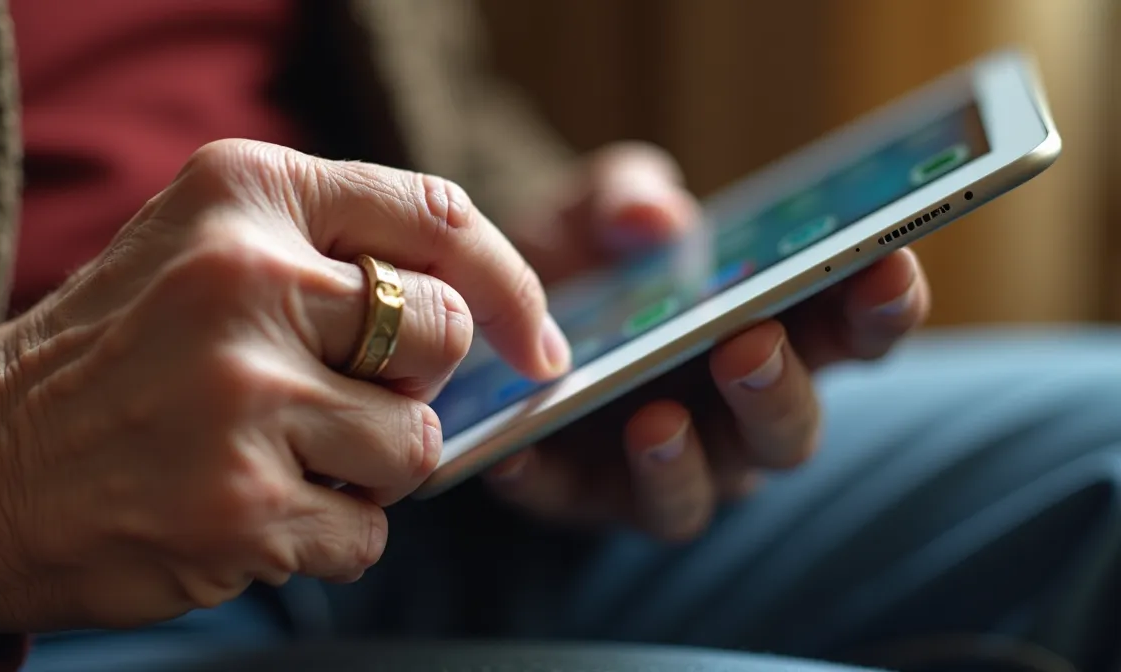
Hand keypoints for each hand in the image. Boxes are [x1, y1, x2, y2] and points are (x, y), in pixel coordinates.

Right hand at [0, 140, 568, 630]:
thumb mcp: (207, 249)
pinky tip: (253, 511)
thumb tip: (490, 320)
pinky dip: (331, 536)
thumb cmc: (120, 354)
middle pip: (444, 334)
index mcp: (242, 193)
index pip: (436, 215)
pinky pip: (370, 534)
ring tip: (280, 458)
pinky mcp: (242, 506)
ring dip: (370, 470)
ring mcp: (244, 398)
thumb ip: (335, 253)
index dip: (510, 283)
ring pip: (417, 447)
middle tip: (342, 400)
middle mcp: (244, 281)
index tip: (535, 341)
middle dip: (416, 384)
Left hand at [492, 142, 929, 539]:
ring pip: (702, 489)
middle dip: (777, 390)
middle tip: (749, 345)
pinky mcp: (579, 492)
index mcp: (771, 333)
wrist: (491, 300)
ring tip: (655, 422)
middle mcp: (732, 414)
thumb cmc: (582, 254)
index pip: (853, 332)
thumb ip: (629, 198)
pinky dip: (546, 479)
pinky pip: (570, 500)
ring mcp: (663, 463)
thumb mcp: (597, 208)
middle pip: (789, 428)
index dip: (883, 306)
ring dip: (683, 461)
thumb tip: (654, 219)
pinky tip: (523, 453)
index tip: (888, 266)